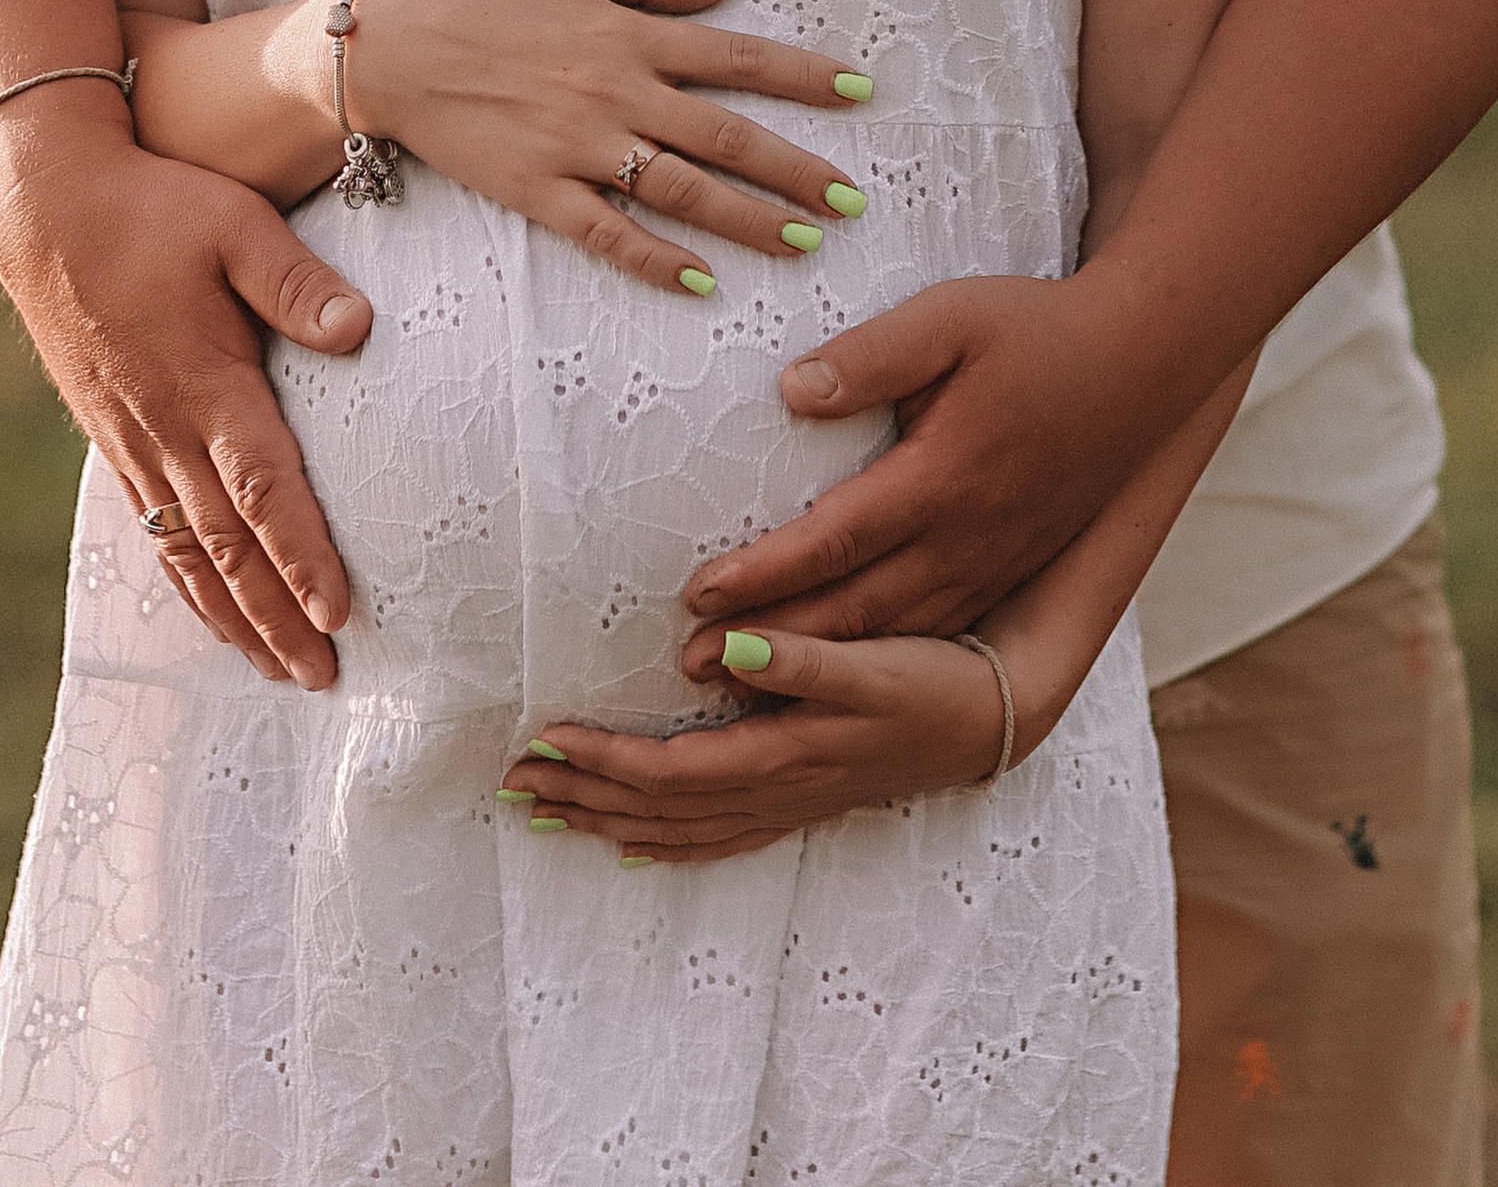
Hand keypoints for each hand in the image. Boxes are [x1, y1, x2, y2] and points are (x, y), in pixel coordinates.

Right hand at [0, 91, 368, 690]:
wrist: (43, 207)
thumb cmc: (152, 208)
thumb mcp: (234, 225)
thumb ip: (296, 285)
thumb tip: (361, 330)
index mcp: (205, 385)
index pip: (264, 491)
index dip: (301, 557)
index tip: (339, 615)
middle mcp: (166, 430)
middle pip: (229, 548)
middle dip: (277, 618)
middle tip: (322, 679)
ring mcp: (133, 440)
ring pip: (188, 551)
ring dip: (234, 617)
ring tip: (276, 670)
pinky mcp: (113, 435)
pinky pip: (153, 528)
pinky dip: (186, 581)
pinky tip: (209, 609)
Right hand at [343, 0, 875, 295]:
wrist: (396, 48)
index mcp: (629, 35)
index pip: (737, 57)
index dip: (804, 76)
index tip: (861, 92)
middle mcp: (616, 94)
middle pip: (726, 138)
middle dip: (797, 171)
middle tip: (851, 199)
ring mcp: (579, 149)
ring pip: (682, 193)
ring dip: (748, 221)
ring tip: (804, 244)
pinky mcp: (541, 192)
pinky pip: (609, 236)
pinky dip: (658, 262)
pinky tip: (703, 283)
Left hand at [500, 627, 1009, 862]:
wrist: (986, 721)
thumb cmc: (928, 682)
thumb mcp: (870, 661)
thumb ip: (797, 656)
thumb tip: (722, 649)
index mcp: (780, 756)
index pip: (668, 770)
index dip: (603, 759)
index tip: (544, 739)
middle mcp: (773, 792)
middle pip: (657, 807)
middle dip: (582, 796)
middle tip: (511, 783)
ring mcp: (784, 805)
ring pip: (677, 829)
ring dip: (608, 822)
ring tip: (547, 813)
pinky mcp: (798, 803)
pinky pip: (714, 839)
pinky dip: (666, 845)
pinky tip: (635, 848)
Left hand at [678, 273, 1154, 638]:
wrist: (1145, 362)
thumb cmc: (1037, 328)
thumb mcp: (951, 318)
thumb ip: (870, 356)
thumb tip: (790, 391)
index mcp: (942, 478)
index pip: (834, 540)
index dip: (762, 574)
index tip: (698, 596)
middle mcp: (966, 537)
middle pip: (854, 609)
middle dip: (770, 642)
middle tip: (691, 664)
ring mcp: (992, 561)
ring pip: (892, 632)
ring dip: (816, 660)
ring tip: (746, 680)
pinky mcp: (1009, 565)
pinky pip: (933, 629)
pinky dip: (876, 656)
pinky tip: (839, 667)